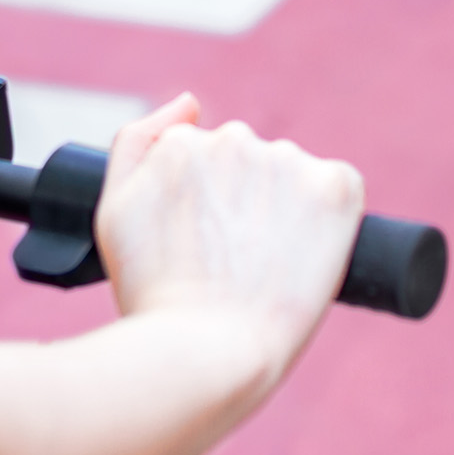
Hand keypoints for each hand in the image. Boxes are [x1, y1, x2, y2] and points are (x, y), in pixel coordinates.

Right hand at [95, 94, 365, 384]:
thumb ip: (137, 142)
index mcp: (184, 142)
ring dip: (285, 211)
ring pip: (292, 179)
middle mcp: (237, 138)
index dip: (206, 213)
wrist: (209, 353)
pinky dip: (329, 221)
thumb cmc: (155, 295)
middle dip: (245, 206)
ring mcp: (289, 160)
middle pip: (251, 166)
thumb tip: (189, 102)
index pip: (207, 162)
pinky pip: (338, 191)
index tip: (202, 251)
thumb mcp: (115, 212)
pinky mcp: (337, 187)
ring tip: (263, 271)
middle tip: (232, 266)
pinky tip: (303, 261)